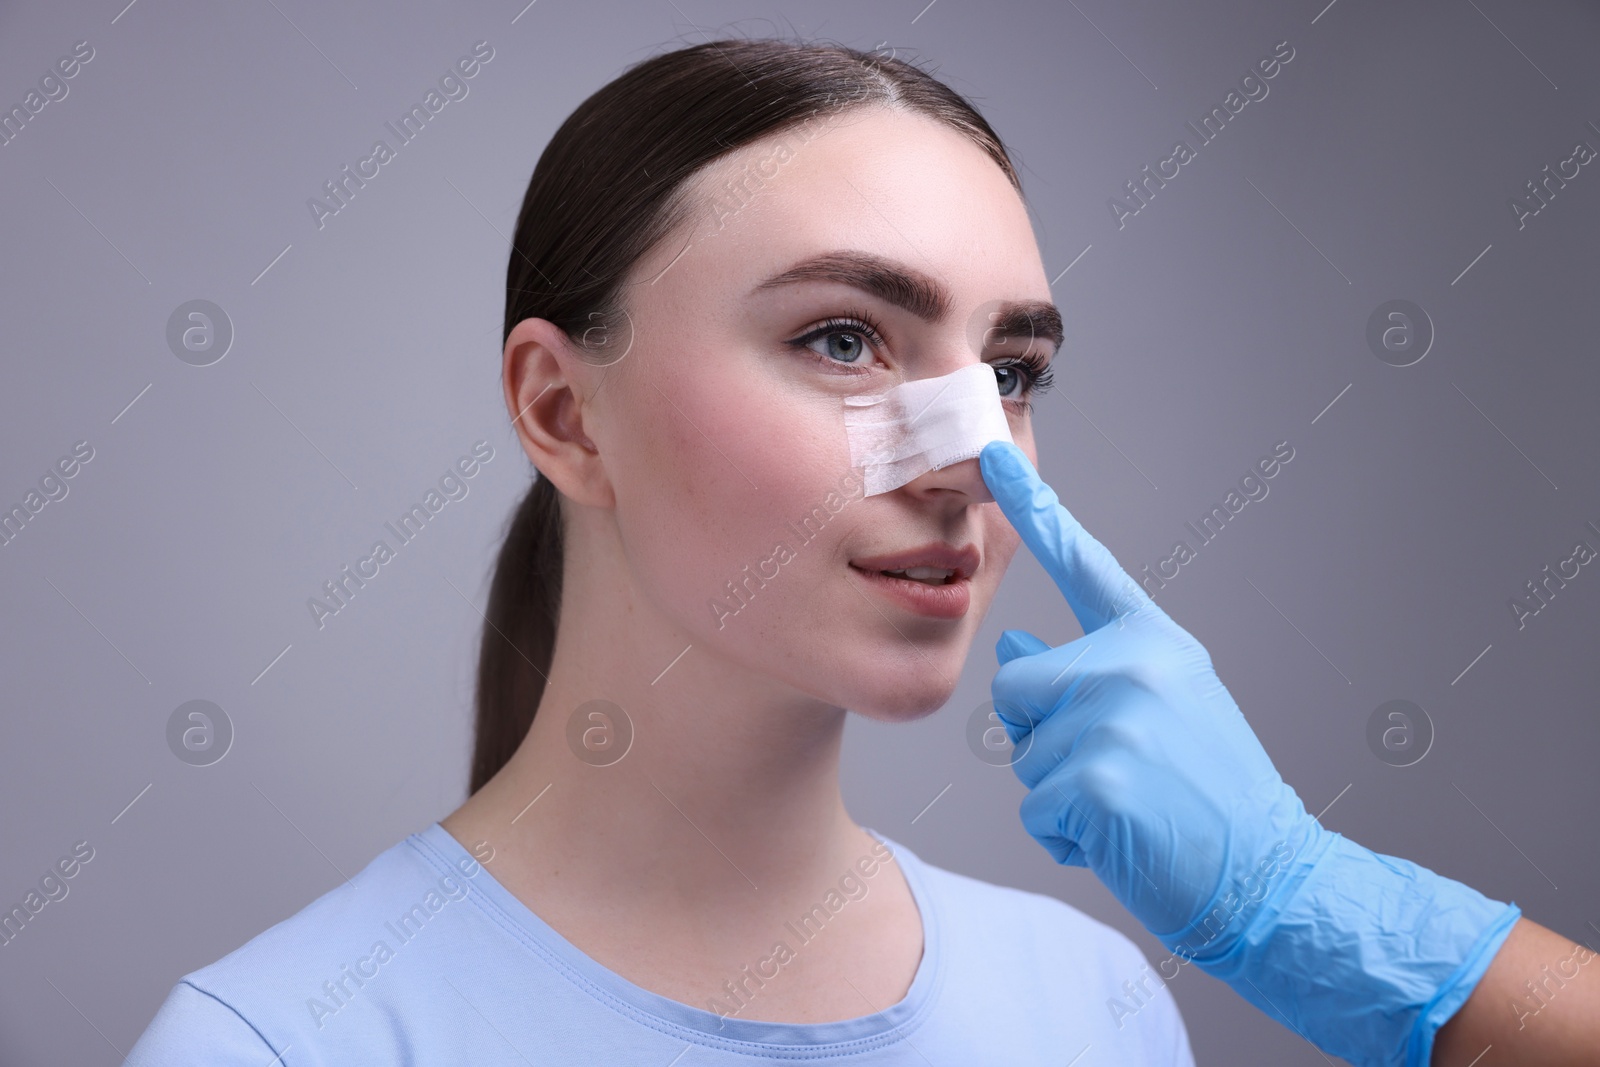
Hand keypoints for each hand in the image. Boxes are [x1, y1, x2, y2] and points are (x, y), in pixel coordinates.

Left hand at [978, 440, 1319, 953]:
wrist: (1271, 877)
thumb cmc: (1213, 796)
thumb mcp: (1163, 712)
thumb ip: (1093, 673)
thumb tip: (1014, 645)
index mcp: (1155, 640)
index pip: (1085, 564)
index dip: (1035, 507)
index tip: (992, 452)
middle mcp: (1135, 665)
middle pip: (1018, 682)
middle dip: (1043, 732)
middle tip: (1117, 769)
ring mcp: (1115, 719)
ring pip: (1023, 750)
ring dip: (1059, 791)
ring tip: (1130, 805)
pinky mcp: (1097, 780)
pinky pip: (1036, 807)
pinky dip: (1067, 836)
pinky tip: (1122, 838)